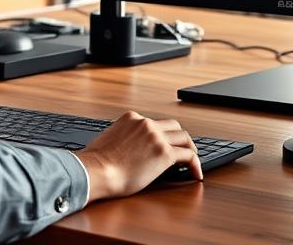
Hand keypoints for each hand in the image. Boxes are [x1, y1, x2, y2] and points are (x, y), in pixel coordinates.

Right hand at [76, 111, 202, 200]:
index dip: (161, 135)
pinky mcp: (164, 153)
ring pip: (183, 137)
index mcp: (131, 118)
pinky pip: (188, 156)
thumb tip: (123, 148)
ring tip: (192, 160)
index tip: (164, 144)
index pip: (154, 122)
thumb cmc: (95, 162)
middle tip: (182, 149)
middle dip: (178, 137)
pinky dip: (195, 164)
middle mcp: (146, 123)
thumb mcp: (107, 139)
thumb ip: (120, 137)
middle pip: (173, 126)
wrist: (96, 171)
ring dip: (190, 148)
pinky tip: (196, 174)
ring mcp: (156, 137)